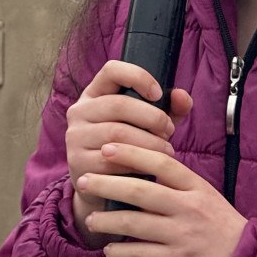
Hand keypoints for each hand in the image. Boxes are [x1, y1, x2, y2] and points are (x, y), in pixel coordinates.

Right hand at [66, 60, 192, 241]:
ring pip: (118, 133)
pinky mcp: (77, 162)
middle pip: (119, 104)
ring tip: (166, 150)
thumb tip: (182, 95)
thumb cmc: (131, 146)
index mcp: (96, 93)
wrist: (102, 186)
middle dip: (153, 118)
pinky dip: (136, 163)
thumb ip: (170, 108)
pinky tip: (149, 167)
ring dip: (149, 142)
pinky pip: (111, 160)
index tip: (158, 93)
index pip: (112, 70)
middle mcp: (80, 111)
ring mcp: (75, 137)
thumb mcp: (150, 124)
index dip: (138, 77)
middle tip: (169, 131)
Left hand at [77, 142, 247, 256]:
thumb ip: (177, 182)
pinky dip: (121, 252)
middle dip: (107, 184)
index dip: (132, 153)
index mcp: (196, 187)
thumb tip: (142, 165)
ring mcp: (183, 235)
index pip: (161, 162)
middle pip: (141, 191)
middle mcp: (188, 207)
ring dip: (108, 220)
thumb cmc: (220, 225)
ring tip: (90, 219)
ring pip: (136, 224)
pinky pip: (142, 254)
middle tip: (83, 180)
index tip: (107, 147)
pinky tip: (108, 249)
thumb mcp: (205, 196)